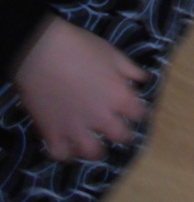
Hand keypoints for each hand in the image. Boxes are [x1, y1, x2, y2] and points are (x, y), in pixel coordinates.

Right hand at [14, 16, 148, 160]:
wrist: (41, 52)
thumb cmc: (80, 48)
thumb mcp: (112, 53)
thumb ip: (130, 69)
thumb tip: (145, 79)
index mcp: (119, 96)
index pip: (139, 114)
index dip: (139, 113)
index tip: (136, 113)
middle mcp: (102, 117)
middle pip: (120, 136)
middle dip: (122, 135)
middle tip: (118, 132)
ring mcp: (76, 128)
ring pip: (92, 152)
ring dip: (95, 149)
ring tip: (93, 146)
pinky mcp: (52, 133)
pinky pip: (61, 154)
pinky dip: (64, 152)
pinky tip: (66, 147)